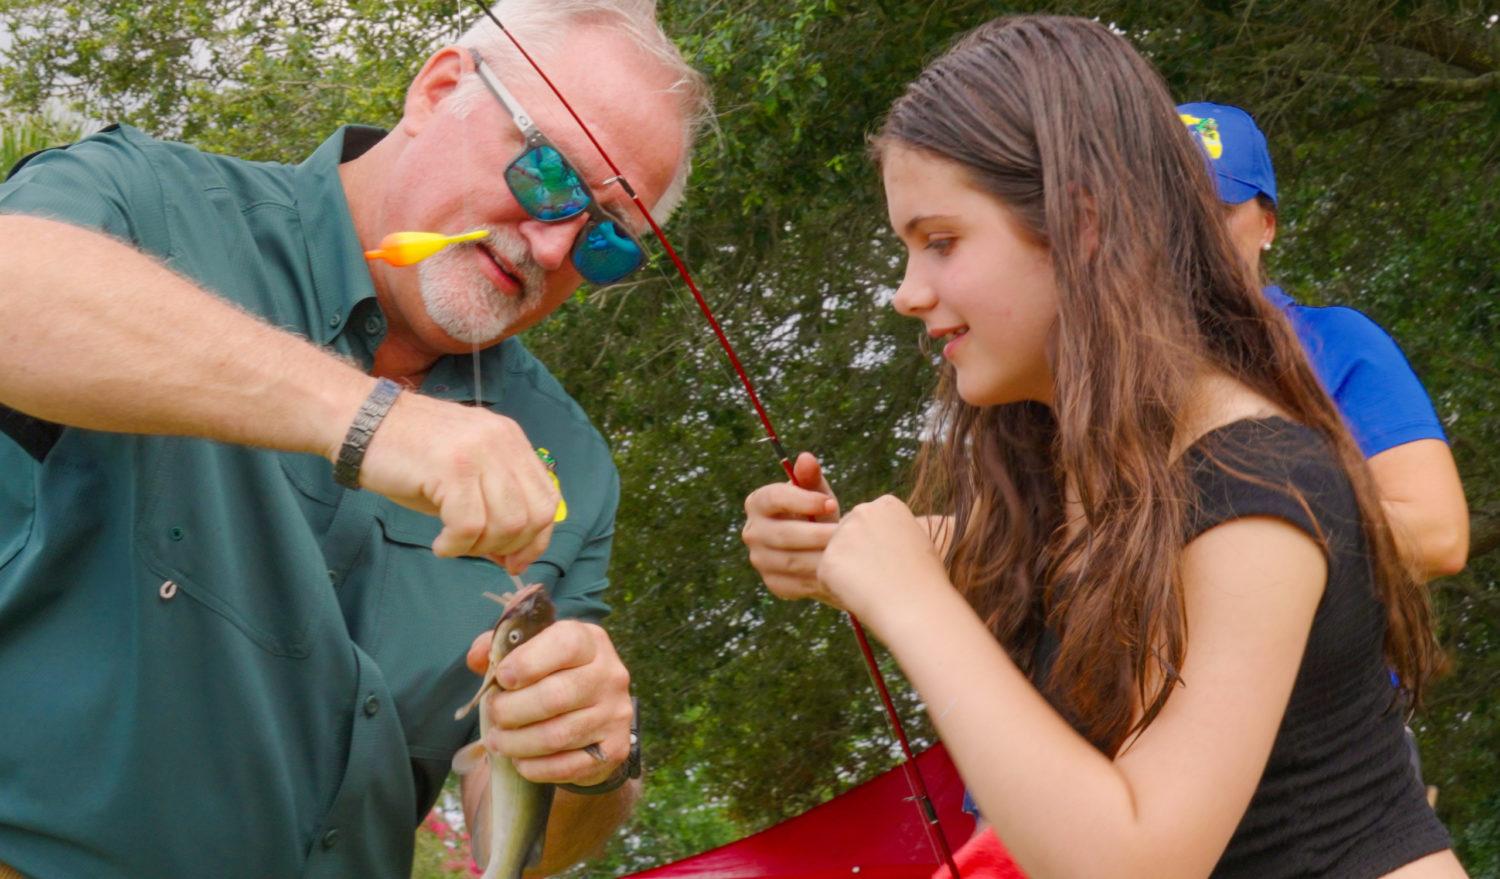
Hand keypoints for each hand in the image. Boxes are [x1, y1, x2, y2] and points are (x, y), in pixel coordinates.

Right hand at [353, 389, 559, 572]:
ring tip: (454, 544)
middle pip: (534, 515)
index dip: (538, 538)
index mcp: (511, 441)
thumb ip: (493, 507)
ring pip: (507, 523)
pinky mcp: (452, 468)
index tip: (514, 560)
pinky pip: (469, 526)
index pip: (548, 499)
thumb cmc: (407, 454)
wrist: (360, 421)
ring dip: (481, 548)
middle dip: (511, 547)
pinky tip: (440, 543)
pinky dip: (456, 546)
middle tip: (479, 553)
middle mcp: (502, 442)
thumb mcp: (462, 477)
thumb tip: (513, 556)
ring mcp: (479, 452)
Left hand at [465, 621, 632, 785]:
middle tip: (493, 715)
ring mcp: (615, 714)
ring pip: (557, 735)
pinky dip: (535, 767)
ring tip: (497, 741)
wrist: (595, 714)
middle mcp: (610, 675)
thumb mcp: (533, 649)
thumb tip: (476, 657)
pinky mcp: (615, 749)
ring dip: (516, 742)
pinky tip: (520, 760)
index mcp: (591, 642)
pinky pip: (567, 766)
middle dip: (511, 710)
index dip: (527, 662)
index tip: (502, 678)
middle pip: (555, 696)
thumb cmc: (554, 675)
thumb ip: (501, 646)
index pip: (565, 645)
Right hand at [741, 452, 840, 603]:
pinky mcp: (773, 583)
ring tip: (846, 553)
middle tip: (845, 534)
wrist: (819, 550)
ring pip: (791, 560)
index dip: (802, 500)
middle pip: (783, 534)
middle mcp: (752, 532)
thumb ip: (811, 478)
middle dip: (817, 533)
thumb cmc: (817, 514)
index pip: (773, 498)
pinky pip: (795, 583)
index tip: (832, 502)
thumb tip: (805, 458)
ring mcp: (760, 560)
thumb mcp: (818, 495)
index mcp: (758, 503)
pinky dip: (817, 578)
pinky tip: (838, 572)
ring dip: (821, 558)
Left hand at [818, 494, 950, 620]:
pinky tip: (863, 595)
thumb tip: (871, 541)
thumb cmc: (924, 581)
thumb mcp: (916, 542)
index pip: (866, 523)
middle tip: (882, 578)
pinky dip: (839, 590)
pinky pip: (826, 577)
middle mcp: (862, 512)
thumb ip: (891, 533)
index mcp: (886, 505)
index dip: (877, 548)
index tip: (894, 563)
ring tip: (875, 587)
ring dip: (848, 574)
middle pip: (846, 536)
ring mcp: (842, 535)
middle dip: (856, 557)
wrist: (919, 607)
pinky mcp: (828, 560)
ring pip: (836, 557)